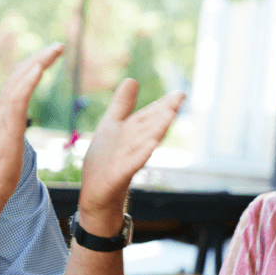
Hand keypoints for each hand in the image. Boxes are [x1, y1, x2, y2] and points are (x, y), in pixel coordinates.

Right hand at [0, 43, 63, 201]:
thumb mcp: (8, 144)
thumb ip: (12, 130)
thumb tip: (17, 128)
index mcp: (0, 112)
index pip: (17, 81)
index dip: (33, 66)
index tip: (48, 57)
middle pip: (19, 73)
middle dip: (39, 57)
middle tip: (59, 46)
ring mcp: (1, 115)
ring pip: (20, 79)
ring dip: (39, 61)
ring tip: (56, 49)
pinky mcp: (7, 126)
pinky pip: (18, 97)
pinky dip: (29, 79)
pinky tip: (40, 67)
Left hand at [78, 81, 183, 231]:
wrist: (96, 195)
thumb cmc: (104, 162)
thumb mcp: (111, 127)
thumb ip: (122, 105)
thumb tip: (132, 79)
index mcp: (131, 134)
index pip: (148, 117)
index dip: (162, 105)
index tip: (180, 94)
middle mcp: (132, 147)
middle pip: (149, 128)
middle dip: (162, 113)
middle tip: (180, 99)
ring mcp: (126, 162)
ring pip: (143, 143)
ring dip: (156, 130)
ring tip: (169, 115)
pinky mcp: (117, 176)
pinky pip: (131, 164)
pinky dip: (140, 154)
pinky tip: (151, 145)